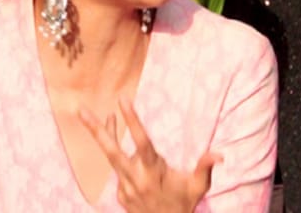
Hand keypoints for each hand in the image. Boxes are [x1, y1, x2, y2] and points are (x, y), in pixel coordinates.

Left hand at [79, 98, 222, 211]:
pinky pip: (117, 166)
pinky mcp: (121, 192)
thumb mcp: (197, 188)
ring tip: (93, 114)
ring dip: (105, 134)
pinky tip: (115, 134)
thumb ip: (205, 168)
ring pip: (111, 156)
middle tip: (80, 110)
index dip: (131, 120)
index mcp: (153, 172)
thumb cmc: (183, 204)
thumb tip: (220, 155)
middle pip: (111, 151)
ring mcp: (125, 186)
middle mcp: (135, 178)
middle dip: (95, 130)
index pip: (141, 142)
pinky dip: (117, 150)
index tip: (123, 100)